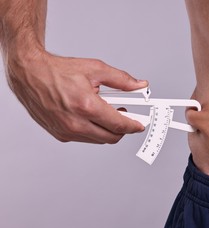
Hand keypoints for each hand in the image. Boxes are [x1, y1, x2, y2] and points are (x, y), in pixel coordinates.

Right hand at [5, 50, 146, 143]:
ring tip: (107, 113)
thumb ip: (122, 80)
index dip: (134, 125)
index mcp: (86, 106)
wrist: (29, 74)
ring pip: (99, 140)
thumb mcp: (96, 69)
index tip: (141, 124)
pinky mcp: (60, 135)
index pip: (119, 125)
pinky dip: (94, 130)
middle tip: (125, 116)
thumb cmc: (58, 71)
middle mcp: (75, 123)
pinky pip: (86, 138)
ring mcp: (66, 131)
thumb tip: (140, 85)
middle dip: (123, 129)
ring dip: (108, 130)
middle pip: (111, 137)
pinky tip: (93, 116)